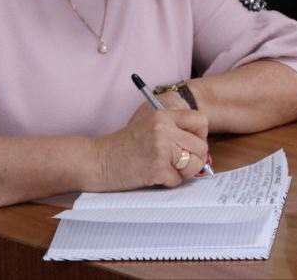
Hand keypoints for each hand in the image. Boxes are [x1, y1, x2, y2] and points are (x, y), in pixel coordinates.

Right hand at [91, 104, 209, 190]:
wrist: (96, 161)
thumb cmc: (122, 146)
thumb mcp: (148, 124)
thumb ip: (173, 128)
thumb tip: (200, 144)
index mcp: (163, 114)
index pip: (201, 121)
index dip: (200, 136)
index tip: (190, 145)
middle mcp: (164, 128)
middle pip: (201, 147)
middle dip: (193, 159)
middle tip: (178, 163)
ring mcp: (161, 148)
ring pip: (194, 165)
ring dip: (183, 173)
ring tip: (167, 170)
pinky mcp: (156, 168)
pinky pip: (177, 180)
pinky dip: (167, 182)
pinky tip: (152, 176)